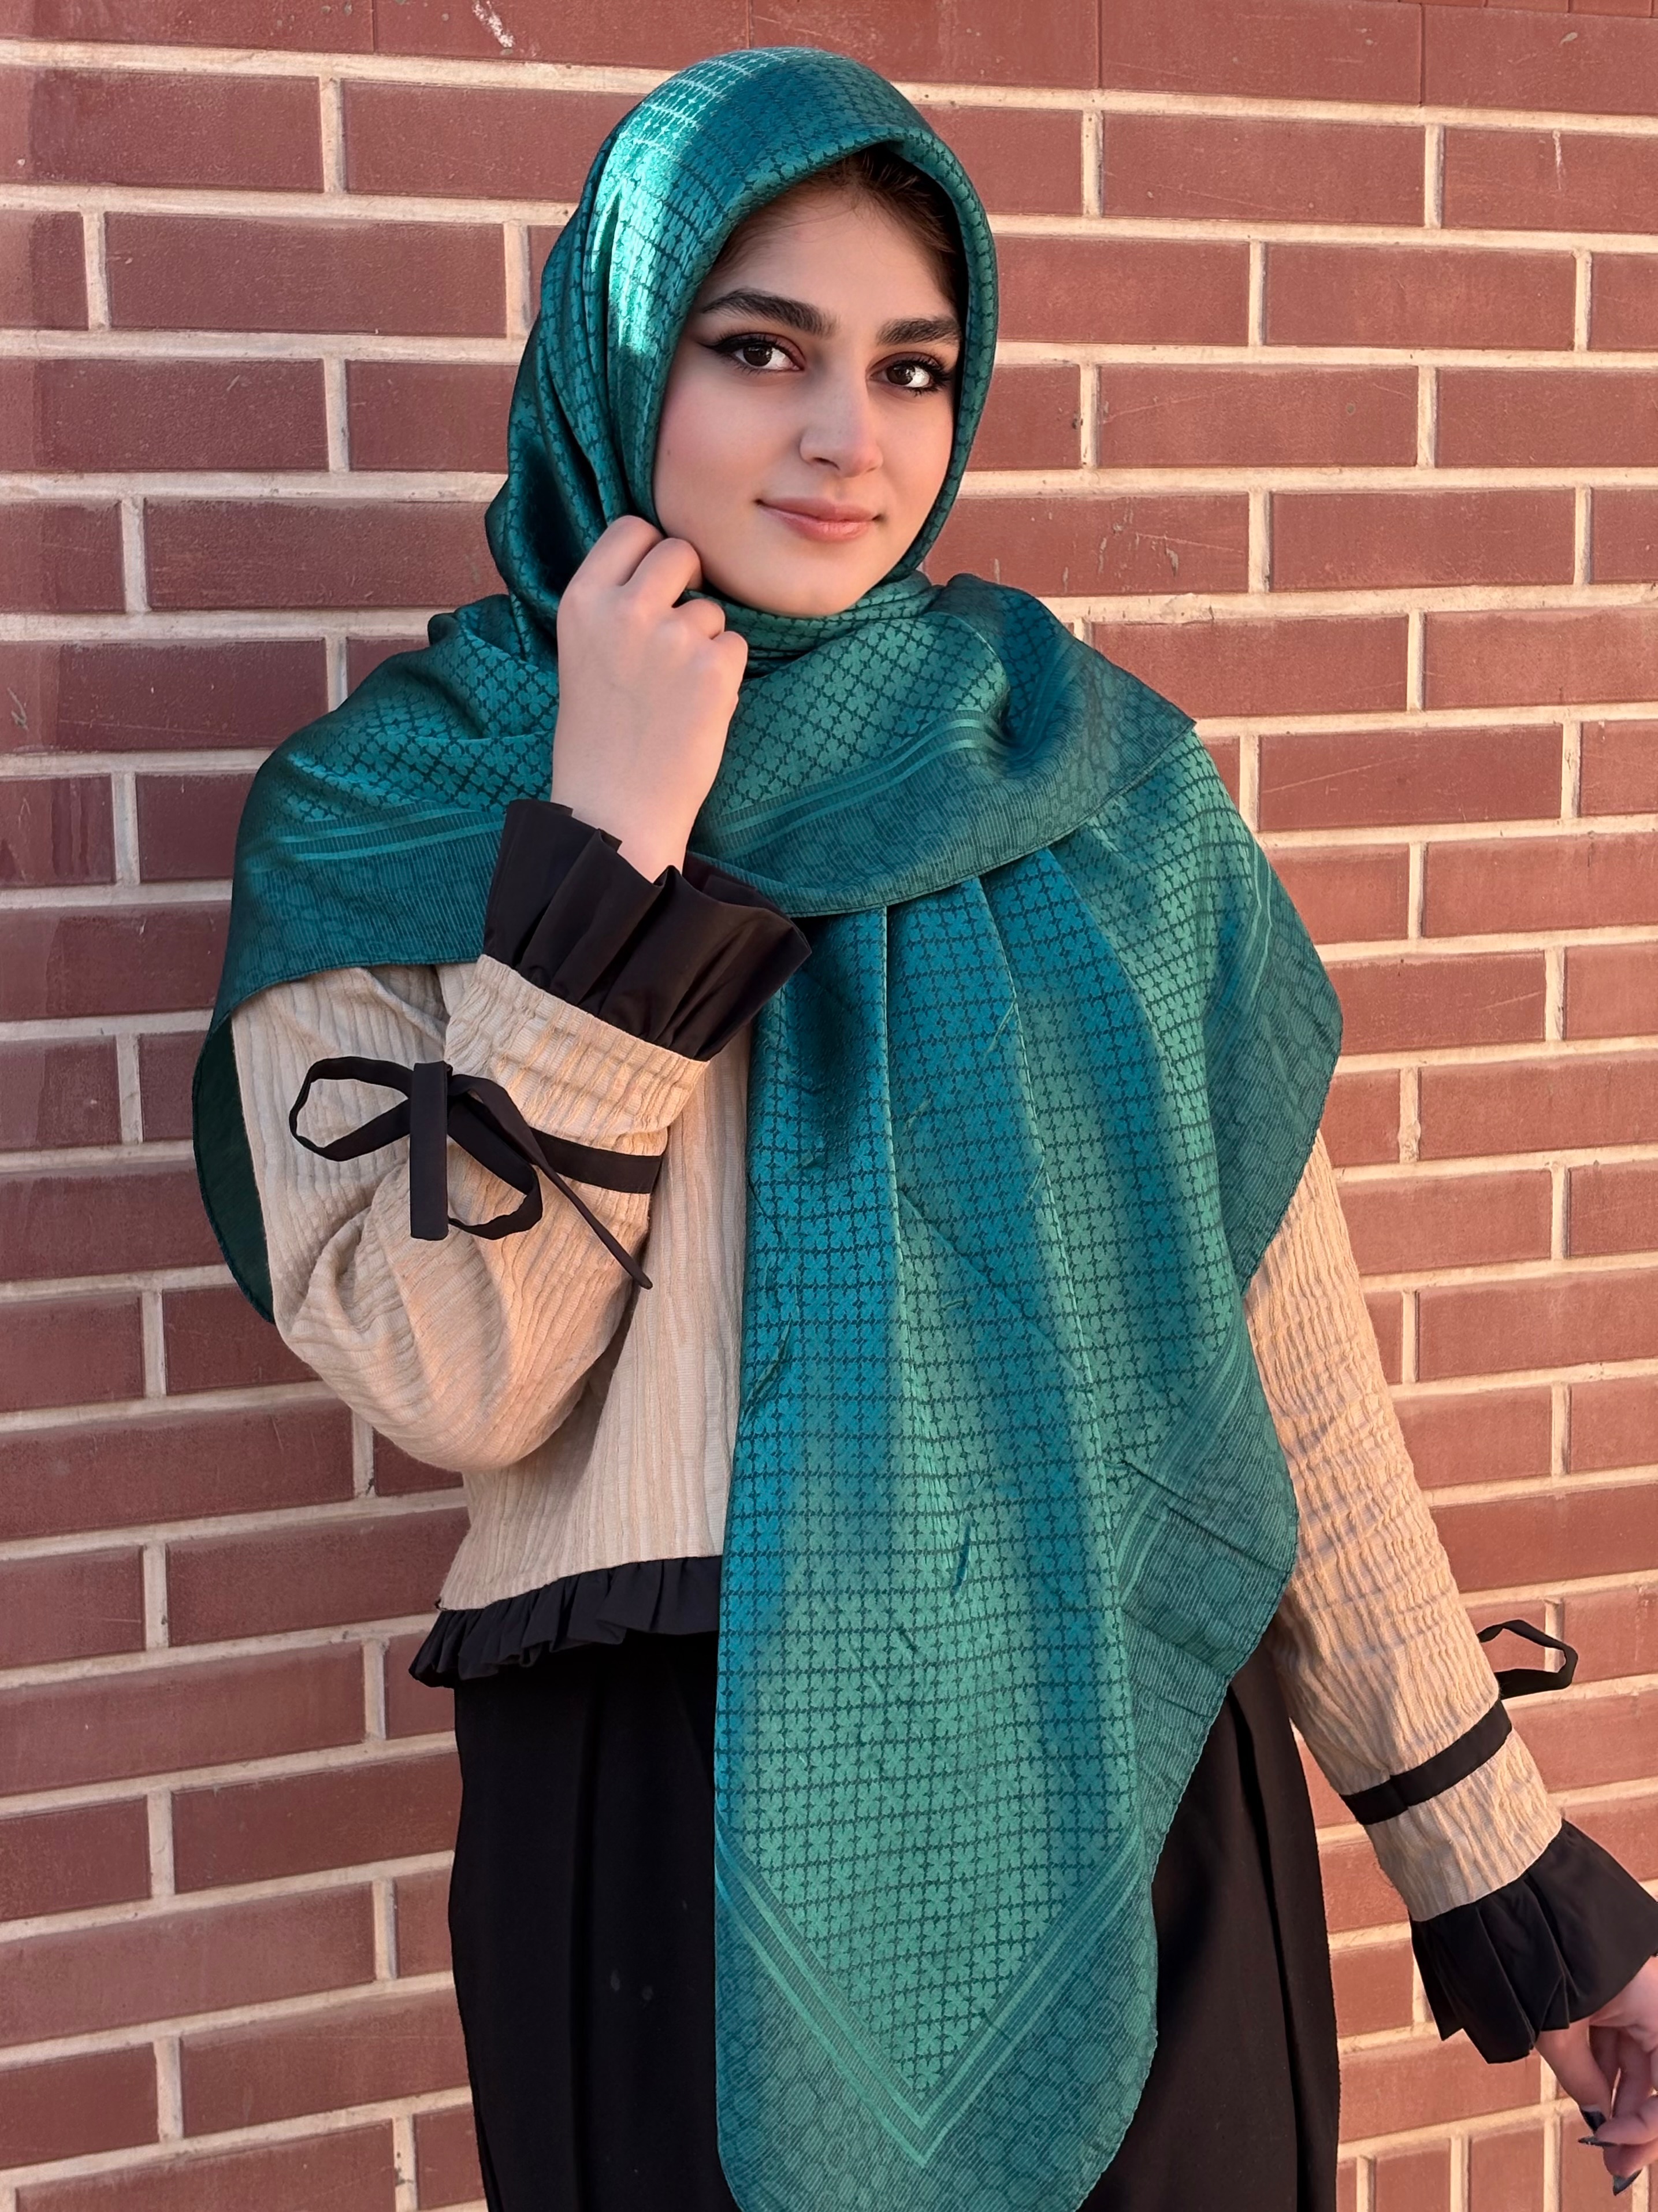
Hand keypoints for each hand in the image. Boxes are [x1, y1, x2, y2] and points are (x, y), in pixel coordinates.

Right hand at [550, 515, 747, 882]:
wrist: (615, 808)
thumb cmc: (599, 736)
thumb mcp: (583, 653)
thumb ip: (614, 605)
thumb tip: (664, 562)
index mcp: (582, 600)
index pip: (631, 528)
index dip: (651, 552)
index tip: (655, 583)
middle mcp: (623, 609)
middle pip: (680, 551)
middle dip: (688, 583)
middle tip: (677, 632)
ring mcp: (670, 636)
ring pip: (712, 609)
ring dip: (705, 643)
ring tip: (674, 693)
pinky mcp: (712, 668)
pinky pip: (735, 646)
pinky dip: (725, 676)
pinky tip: (695, 710)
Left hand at [1540, 1957, 1657, 2187]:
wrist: (1512, 1905)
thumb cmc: (1542, 1959)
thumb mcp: (1558, 2028)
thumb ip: (1583, 2078)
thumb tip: (1599, 2117)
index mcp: (1656, 2007)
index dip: (1647, 2125)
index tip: (1615, 2145)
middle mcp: (1653, 2004)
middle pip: (1657, 2080)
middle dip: (1638, 2125)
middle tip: (1616, 2166)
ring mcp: (1634, 2000)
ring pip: (1638, 2065)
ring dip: (1623, 2105)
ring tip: (1605, 2145)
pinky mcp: (1613, 1998)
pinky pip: (1619, 2044)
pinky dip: (1608, 2075)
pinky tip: (1597, 2105)